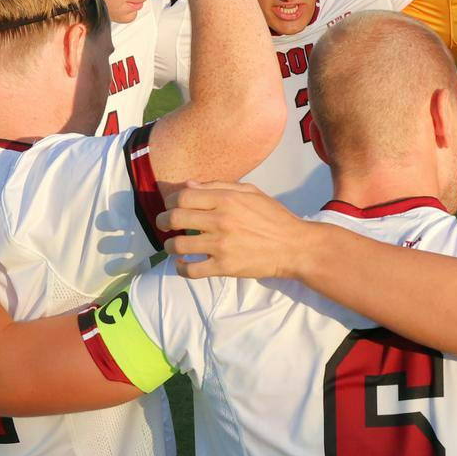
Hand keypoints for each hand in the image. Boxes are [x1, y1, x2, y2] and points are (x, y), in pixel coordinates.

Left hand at [158, 180, 309, 278]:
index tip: (170, 205)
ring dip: (170, 246)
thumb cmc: (274, 217)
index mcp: (226, 199)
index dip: (170, 200)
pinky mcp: (224, 267)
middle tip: (163, 224)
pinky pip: (191, 270)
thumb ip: (219, 186)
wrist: (294, 246)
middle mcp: (220, 221)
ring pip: (178, 245)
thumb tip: (188, 185)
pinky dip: (181, 268)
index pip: (183, 197)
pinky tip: (183, 264)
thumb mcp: (251, 192)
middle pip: (174, 219)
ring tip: (174, 245)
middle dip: (162, 221)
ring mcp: (221, 245)